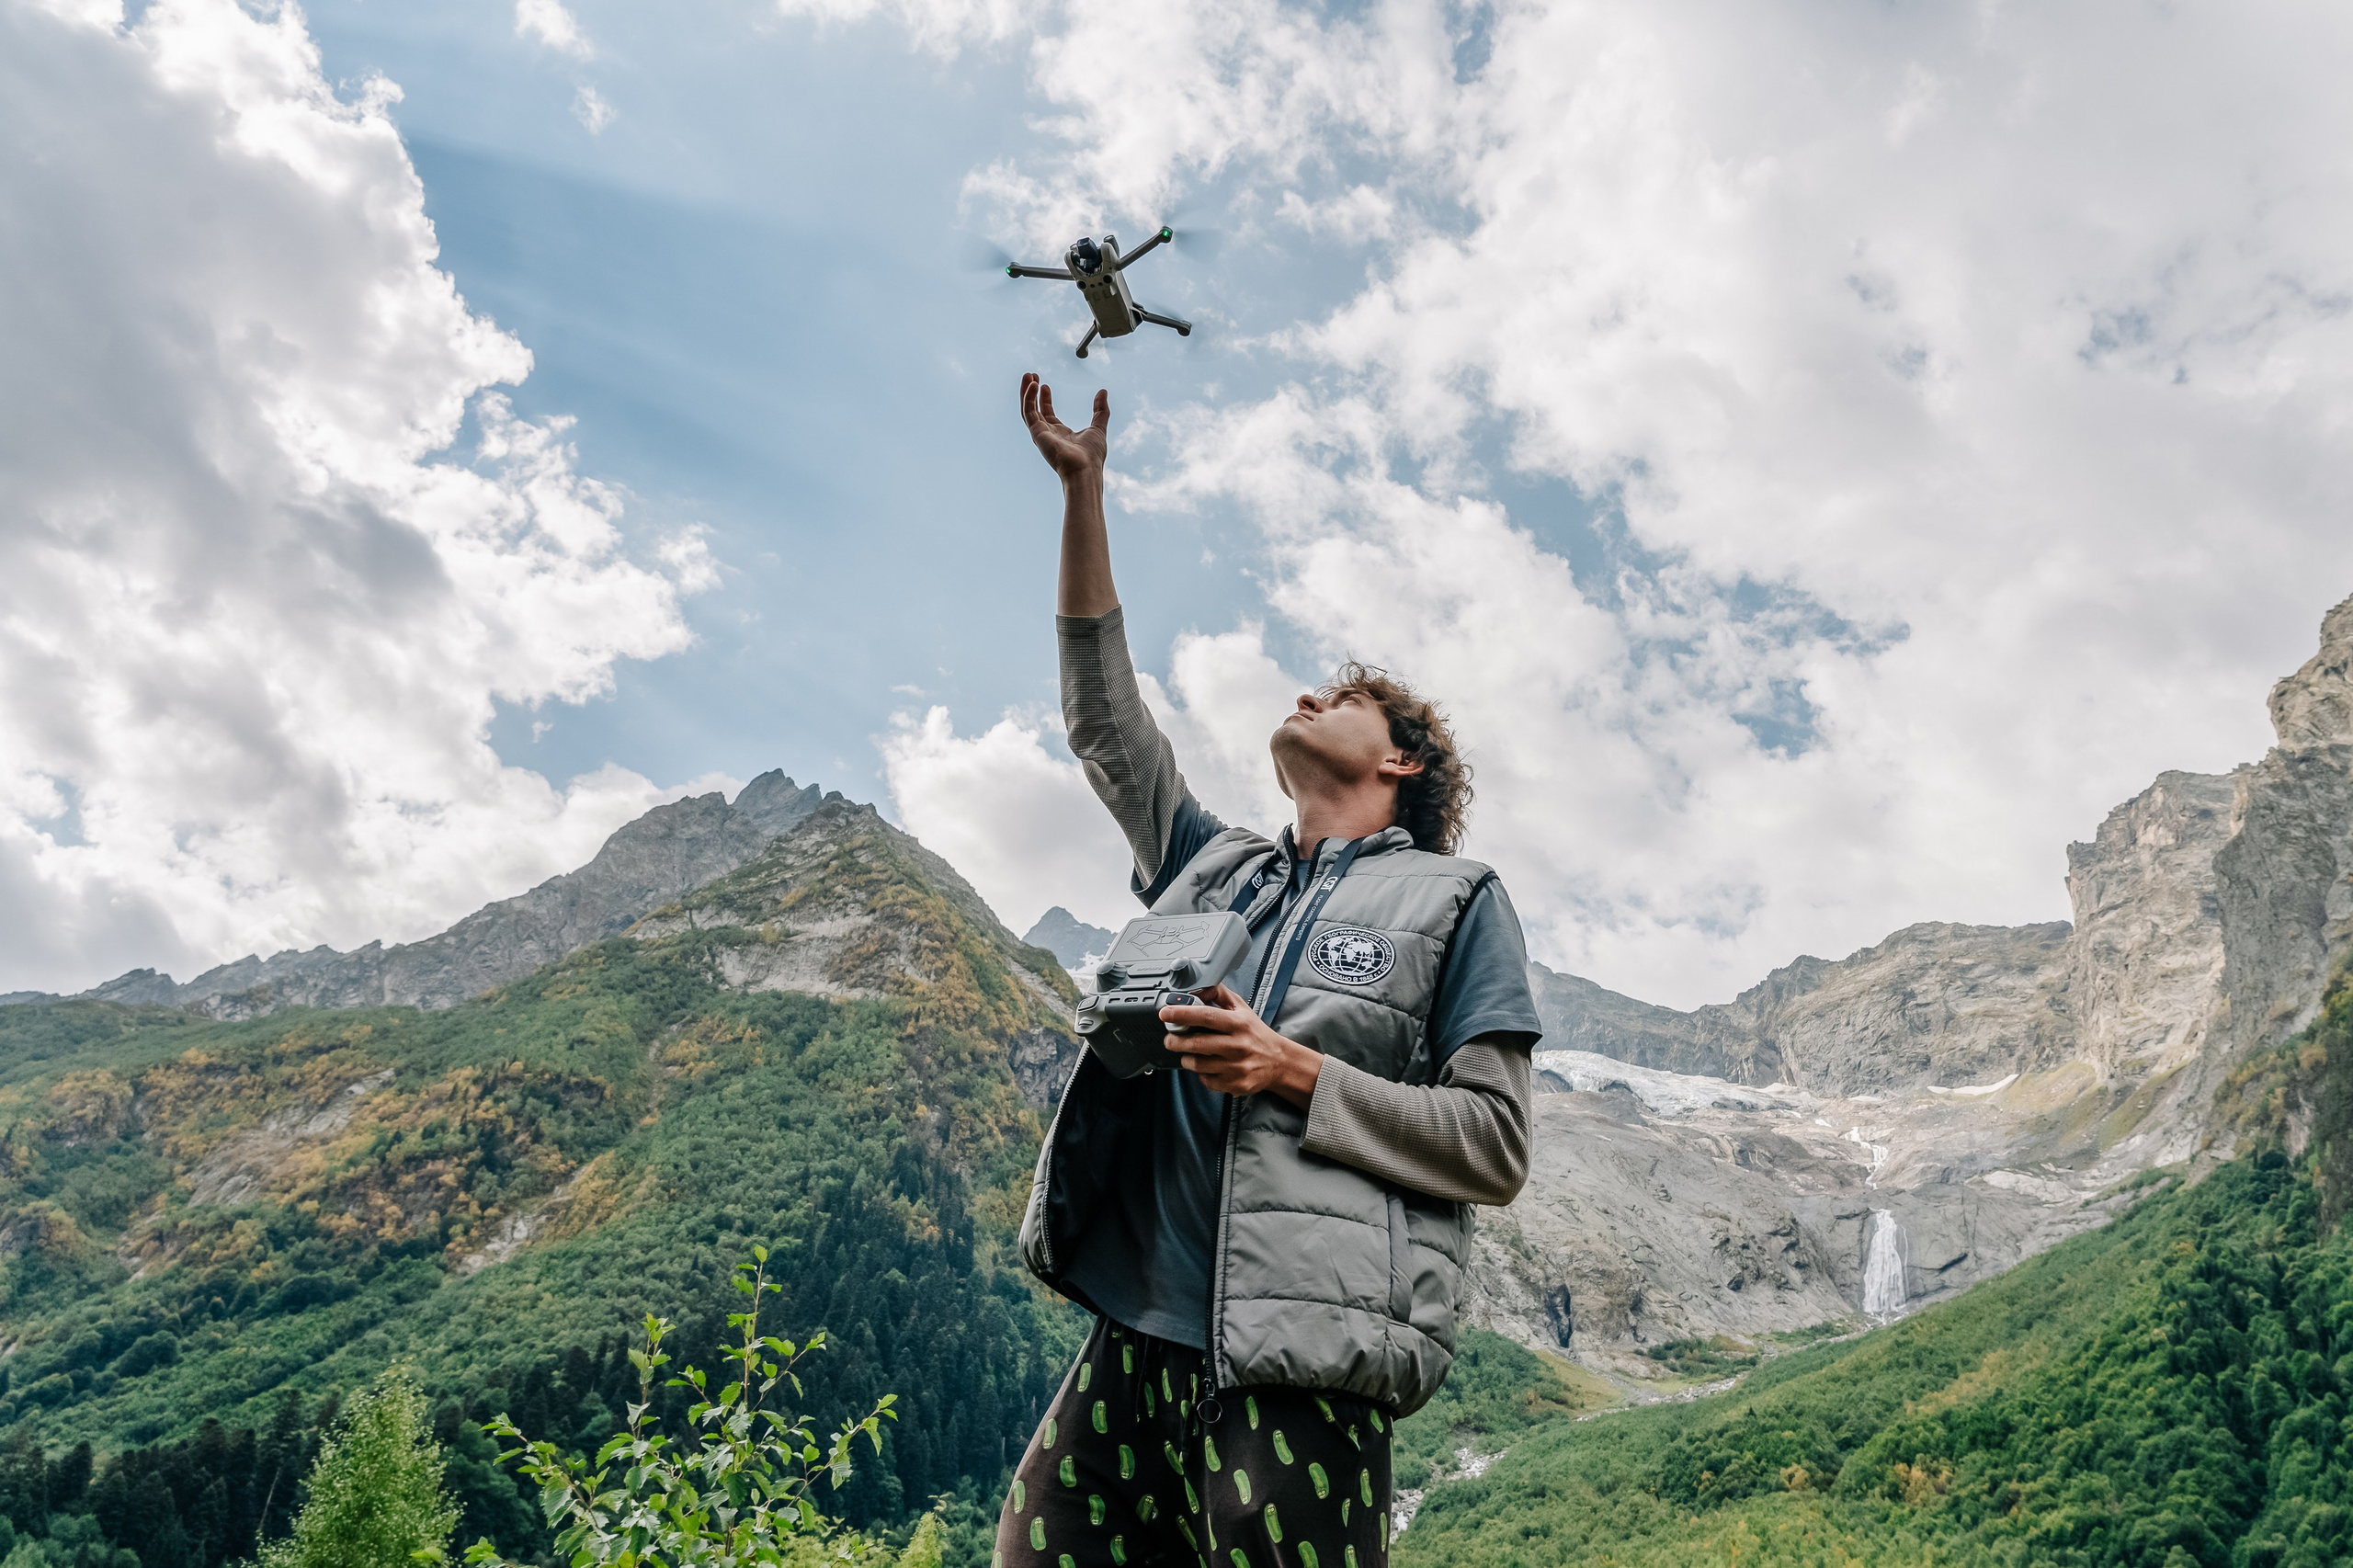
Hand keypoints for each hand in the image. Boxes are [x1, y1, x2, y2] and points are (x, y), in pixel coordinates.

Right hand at [1021, 372, 1106, 486]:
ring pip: (1027, 409)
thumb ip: (1100, 411)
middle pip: (1033, 409)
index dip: (1045, 398)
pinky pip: (1028, 412)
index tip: (1045, 385)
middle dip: (1030, 392)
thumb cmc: (1092, 456)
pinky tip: (1033, 385)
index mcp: (1059, 433)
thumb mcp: (1099, 427)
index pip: (1047, 413)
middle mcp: (1047, 433)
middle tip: (1031, 375)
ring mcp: (1040, 434)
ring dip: (1025, 392)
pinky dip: (1028, 397)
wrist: (1085, 469)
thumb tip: (1103, 392)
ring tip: (1028, 375)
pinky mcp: (1036, 433)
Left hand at [1158, 984, 1323, 1108]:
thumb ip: (1219, 995)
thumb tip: (1196, 988)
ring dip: (1186, 1058)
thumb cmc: (1255, 1033)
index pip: (1206, 1016)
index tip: (1165, 1013)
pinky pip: (1206, 1080)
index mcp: (1238, 1023)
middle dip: (1176, 1041)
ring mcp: (1236, 1067)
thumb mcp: (1242, 1009)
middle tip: (1169, 1039)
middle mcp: (1238, 1045)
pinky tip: (1208, 1066)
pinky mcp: (1235, 1084)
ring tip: (1189, 1052)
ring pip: (1197, 1064)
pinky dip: (1201, 1073)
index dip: (1182, 1014)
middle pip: (1197, 1043)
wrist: (1279, 1062)